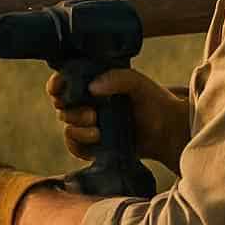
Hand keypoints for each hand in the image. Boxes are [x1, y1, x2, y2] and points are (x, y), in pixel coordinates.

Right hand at [47, 68, 190, 171]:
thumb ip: (117, 78)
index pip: (64, 82)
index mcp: (93, 84)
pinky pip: (74, 146)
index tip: (59, 89)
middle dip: (72, 111)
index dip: (56, 85)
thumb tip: (92, 87)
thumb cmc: (155, 102)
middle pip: (61, 106)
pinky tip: (96, 140)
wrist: (168, 131)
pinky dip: (79, 143)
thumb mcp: (138, 83)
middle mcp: (87, 103)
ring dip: (77, 129)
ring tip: (97, 131)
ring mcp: (89, 125)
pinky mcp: (93, 145)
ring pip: (67, 126)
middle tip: (93, 114)